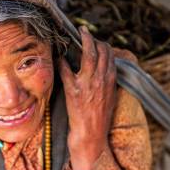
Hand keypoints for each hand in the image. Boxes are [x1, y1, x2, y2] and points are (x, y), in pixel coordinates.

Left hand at [58, 26, 116, 161]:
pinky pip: (66, 70)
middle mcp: (101, 79)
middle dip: (92, 38)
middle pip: (100, 50)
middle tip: (84, 33)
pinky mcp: (73, 91)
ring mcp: (87, 84)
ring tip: (77, 34)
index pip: (109, 55)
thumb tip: (105, 72)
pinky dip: (62, 61)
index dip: (102, 45)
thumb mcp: (110, 99)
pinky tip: (59, 57)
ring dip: (82, 40)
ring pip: (87, 54)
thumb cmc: (100, 120)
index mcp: (111, 81)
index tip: (96, 42)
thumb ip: (108, 83)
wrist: (91, 135)